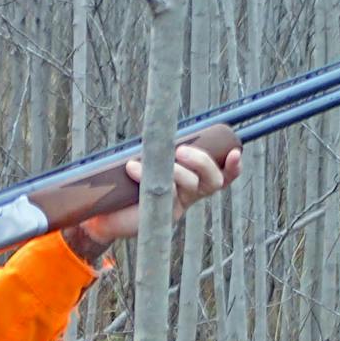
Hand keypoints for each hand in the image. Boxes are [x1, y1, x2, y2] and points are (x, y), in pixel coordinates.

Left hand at [70, 143, 243, 256]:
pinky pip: (163, 192)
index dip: (233, 167)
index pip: (221, 176)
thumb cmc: (127, 188)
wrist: (104, 216)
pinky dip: (147, 175)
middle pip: (213, 181)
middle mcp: (188, 194)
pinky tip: (132, 167)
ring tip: (150, 160)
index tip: (236, 152)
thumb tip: (159, 124)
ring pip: (190, 185)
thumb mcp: (147, 165)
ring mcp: (175, 205)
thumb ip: (158, 151)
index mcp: (191, 182)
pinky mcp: (159, 214)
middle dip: (202, 162)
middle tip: (181, 151)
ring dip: (175, 169)